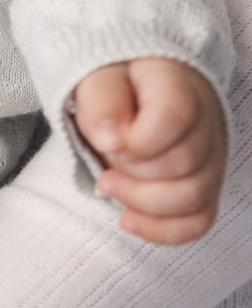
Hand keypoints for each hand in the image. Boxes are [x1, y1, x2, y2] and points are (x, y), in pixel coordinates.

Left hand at [74, 57, 226, 243]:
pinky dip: (161, 229)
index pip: (175, 115)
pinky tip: (128, 219)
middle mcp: (204, 122)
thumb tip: (109, 138)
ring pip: (193, 197)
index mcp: (178, 85)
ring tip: (107, 184)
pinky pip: (198, 222)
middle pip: (183, 162)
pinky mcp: (205, 188)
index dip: (137, 140)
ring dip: (141, 200)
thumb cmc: (117, 85)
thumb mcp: (98, 78)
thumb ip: (102, 100)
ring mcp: (210, 158)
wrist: (133, 91)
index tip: (106, 140)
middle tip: (104, 158)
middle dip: (132, 169)